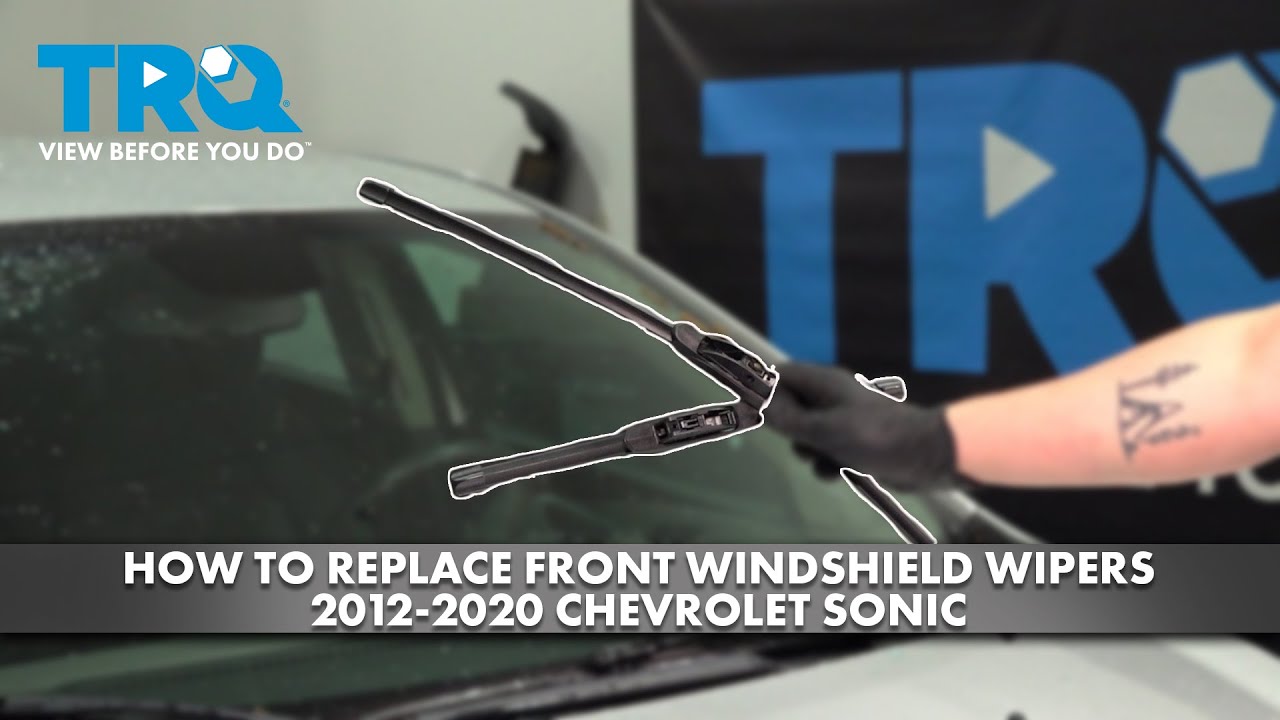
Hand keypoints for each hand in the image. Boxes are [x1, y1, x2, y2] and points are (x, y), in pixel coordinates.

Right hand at [766, 362, 964, 491]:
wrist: (927, 457)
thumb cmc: (876, 437)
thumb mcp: (825, 430)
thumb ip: (787, 418)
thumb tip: (753, 400)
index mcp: (825, 383)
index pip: (781, 375)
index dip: (760, 389)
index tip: (745, 409)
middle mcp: (832, 398)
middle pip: (790, 407)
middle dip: (788, 428)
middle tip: (798, 439)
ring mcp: (843, 421)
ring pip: (806, 435)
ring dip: (809, 450)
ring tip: (827, 456)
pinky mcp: (853, 443)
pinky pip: (826, 452)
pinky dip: (828, 463)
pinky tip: (843, 472)